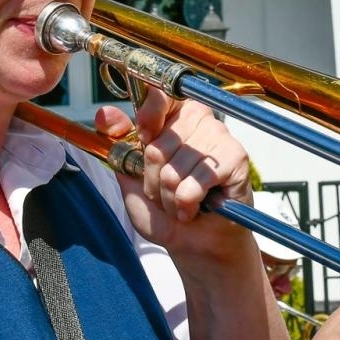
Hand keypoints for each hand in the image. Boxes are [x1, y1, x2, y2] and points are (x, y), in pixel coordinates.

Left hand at [96, 91, 255, 266]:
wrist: (195, 243)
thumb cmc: (164, 209)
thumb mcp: (132, 174)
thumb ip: (118, 142)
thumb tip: (103, 113)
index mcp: (172, 115)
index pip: (158, 96)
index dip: (147, 119)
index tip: (145, 139)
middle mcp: (198, 119)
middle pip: (159, 145)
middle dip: (154, 179)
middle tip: (165, 190)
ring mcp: (219, 136)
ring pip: (176, 167)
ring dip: (170, 196)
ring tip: (180, 202)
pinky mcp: (236, 158)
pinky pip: (197, 180)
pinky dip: (187, 202)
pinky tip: (194, 206)